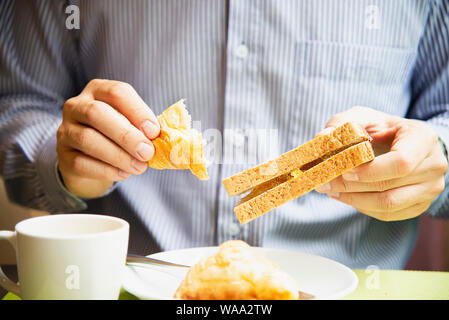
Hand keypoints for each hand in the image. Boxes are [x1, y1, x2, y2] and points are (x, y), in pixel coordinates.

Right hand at [57, 79, 159, 197]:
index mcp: (98, 91)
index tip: (154, 132)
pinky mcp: (63, 155)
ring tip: (139, 167)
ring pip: (88, 139)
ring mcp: (66, 130)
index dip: (138, 111)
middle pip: (97, 113)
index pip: (117, 93)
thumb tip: (166, 139)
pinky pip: (82, 162)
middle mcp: (77, 106)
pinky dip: (107, 170)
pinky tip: (124, 174)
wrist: (90, 159)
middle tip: (147, 152)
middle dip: (126, 135)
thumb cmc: (117, 136)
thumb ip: (145, 127)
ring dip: (119, 155)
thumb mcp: (131, 124)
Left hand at [315, 106, 447, 220]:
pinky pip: (388, 214)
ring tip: (330, 190)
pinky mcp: (419, 205)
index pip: (401, 162)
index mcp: (423, 139)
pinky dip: (362, 206)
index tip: (344, 169)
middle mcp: (433, 166)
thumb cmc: (382, 129)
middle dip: (351, 186)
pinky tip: (345, 195)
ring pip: (388, 205)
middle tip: (324, 183)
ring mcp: (429, 189)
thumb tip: (322, 137)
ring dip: (353, 199)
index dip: (370, 170)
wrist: (405, 143)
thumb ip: (343, 124)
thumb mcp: (363, 117)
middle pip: (389, 185)